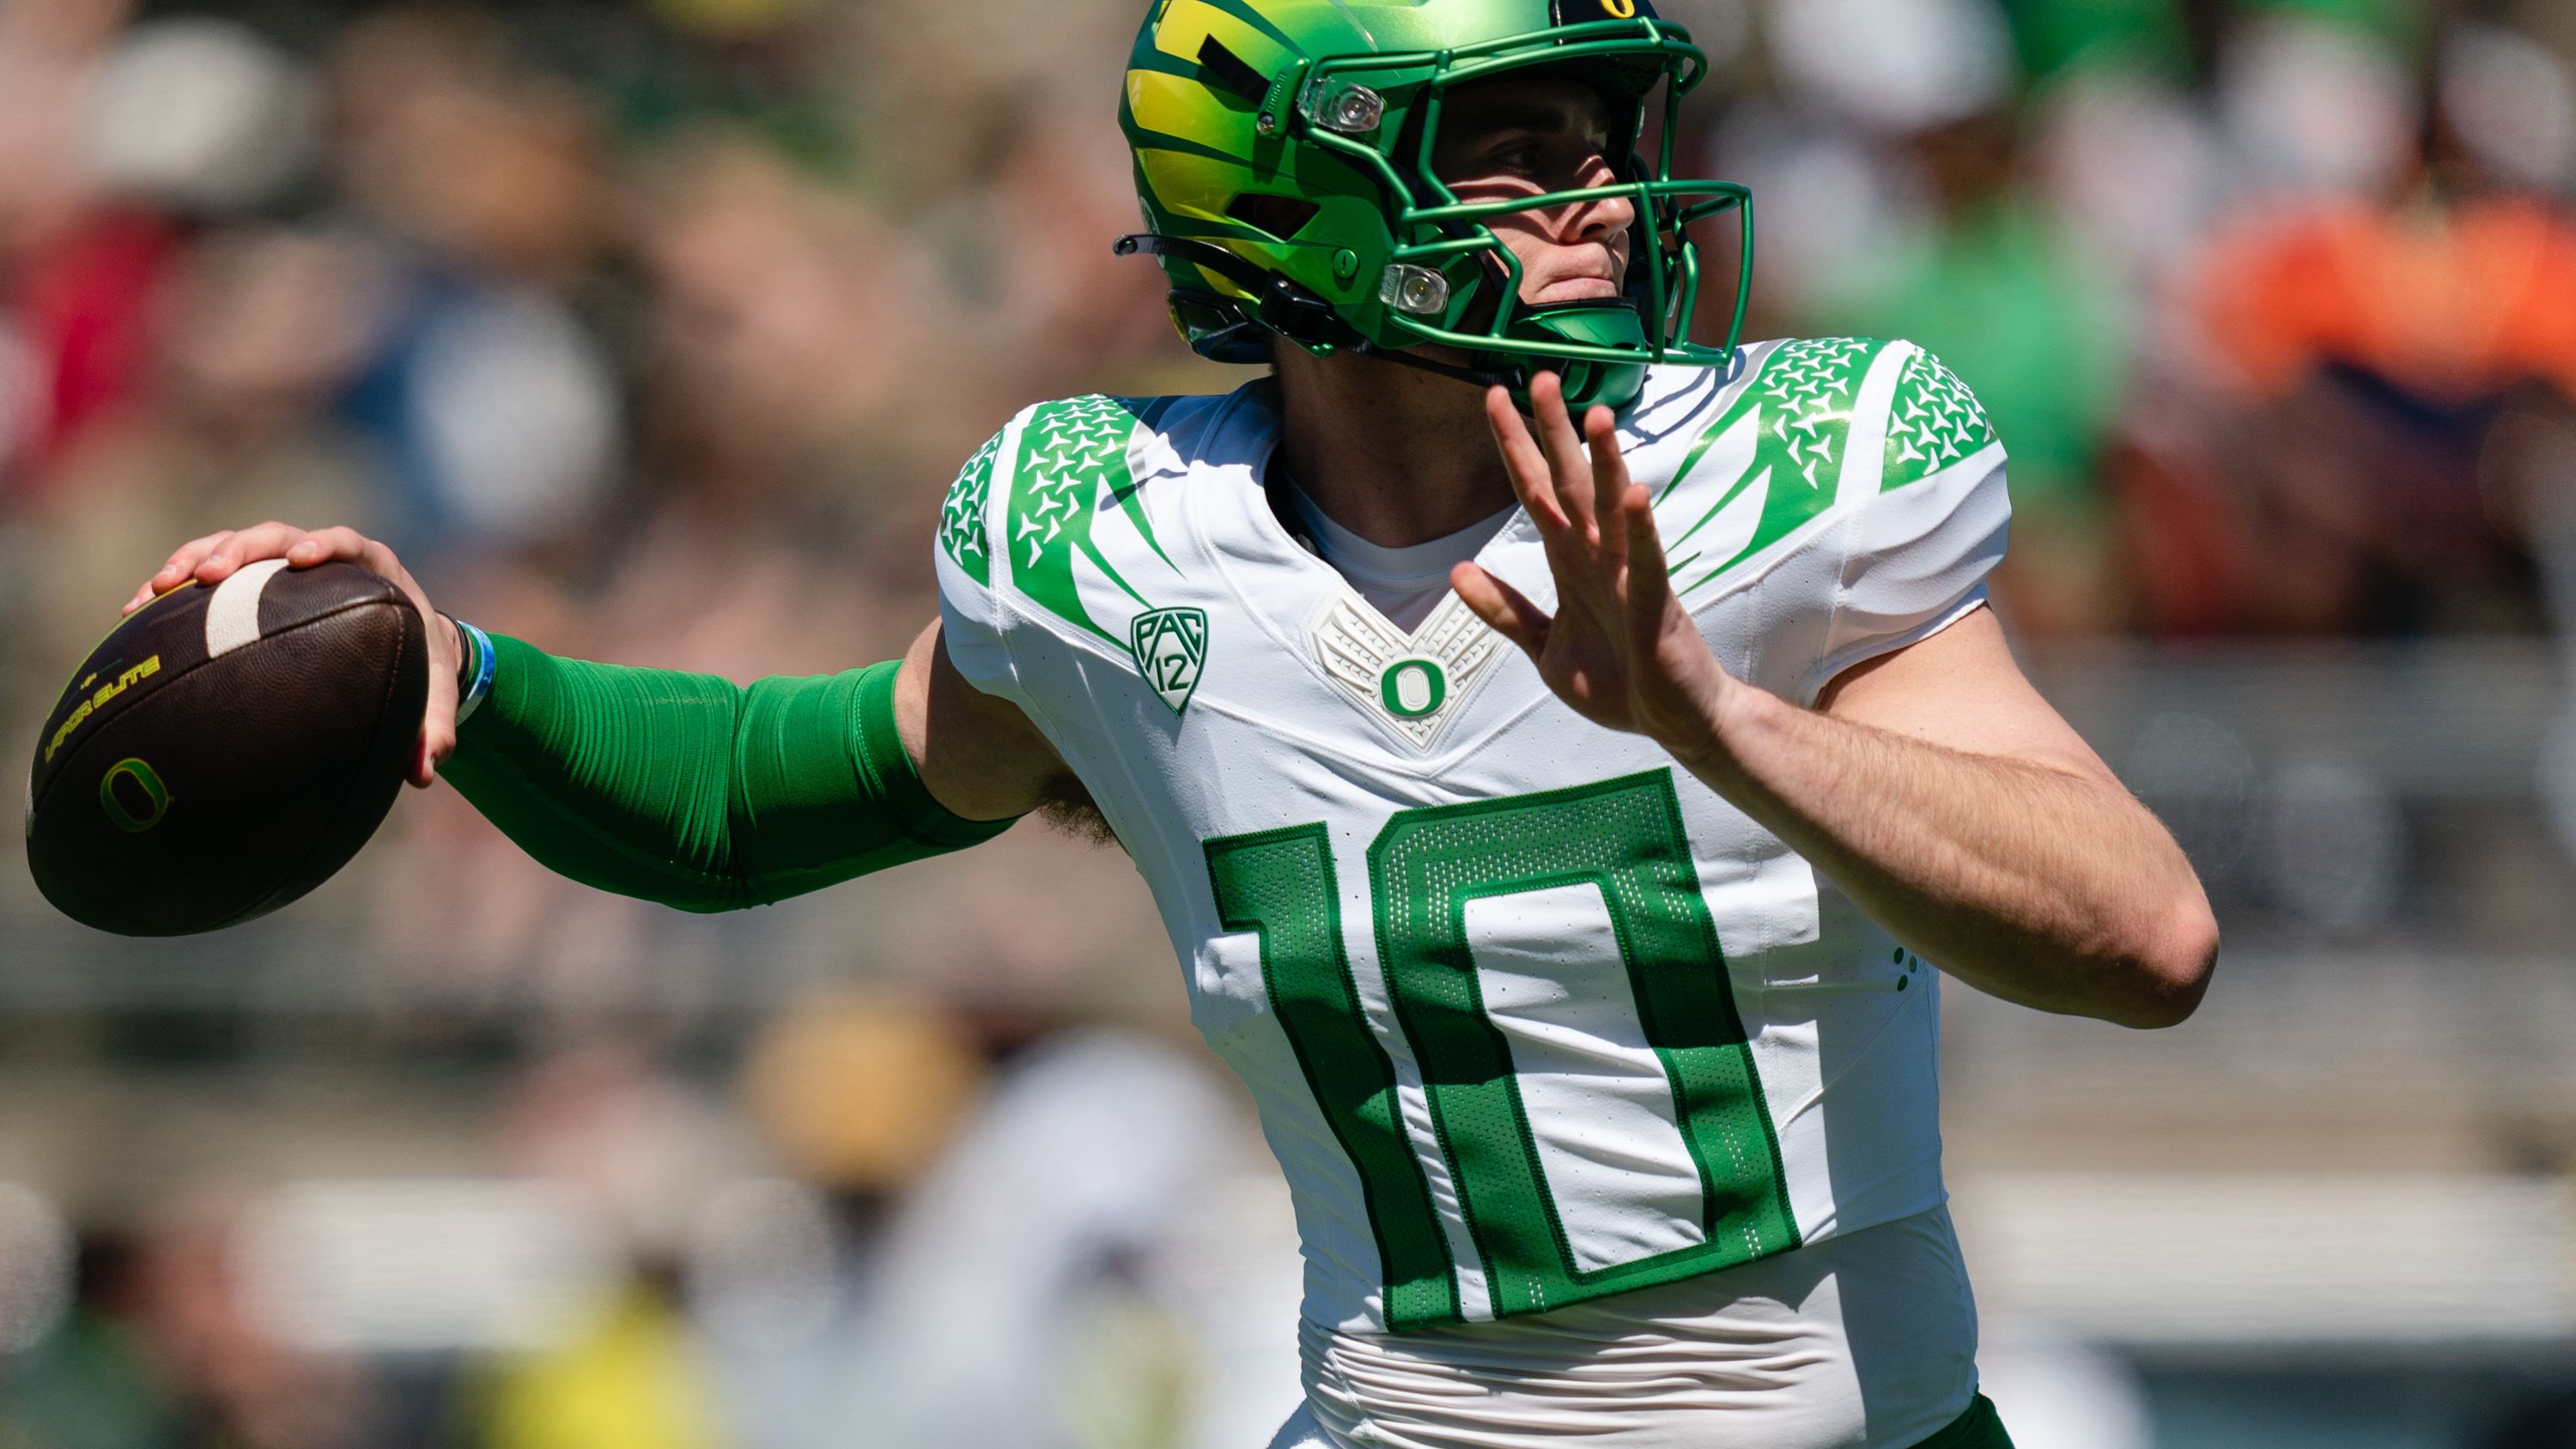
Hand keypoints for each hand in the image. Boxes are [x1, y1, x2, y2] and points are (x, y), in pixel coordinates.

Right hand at [128, 523, 459, 787]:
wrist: (404, 647)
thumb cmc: (421, 663)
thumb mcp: (434, 692)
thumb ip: (434, 727)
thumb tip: (425, 774)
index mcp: (373, 568)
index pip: (346, 543)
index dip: (324, 543)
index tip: (302, 558)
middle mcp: (321, 557)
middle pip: (274, 537)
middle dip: (238, 549)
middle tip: (209, 575)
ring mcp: (280, 566)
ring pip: (229, 548)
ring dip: (191, 562)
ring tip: (157, 590)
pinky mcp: (249, 584)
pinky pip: (206, 578)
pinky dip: (174, 591)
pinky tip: (136, 614)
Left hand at [1453, 373, 1738, 766]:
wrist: (1675, 723)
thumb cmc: (1619, 682)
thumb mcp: (1544, 648)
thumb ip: (1504, 610)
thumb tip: (1459, 570)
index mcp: (1570, 564)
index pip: (1535, 494)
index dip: (1514, 449)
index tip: (1493, 400)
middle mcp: (1599, 558)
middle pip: (1570, 485)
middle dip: (1554, 434)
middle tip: (1541, 377)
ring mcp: (1629, 578)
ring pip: (1611, 511)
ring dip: (1604, 463)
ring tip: (1595, 414)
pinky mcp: (1655, 607)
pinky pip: (1647, 562)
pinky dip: (1640, 529)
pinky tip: (1633, 494)